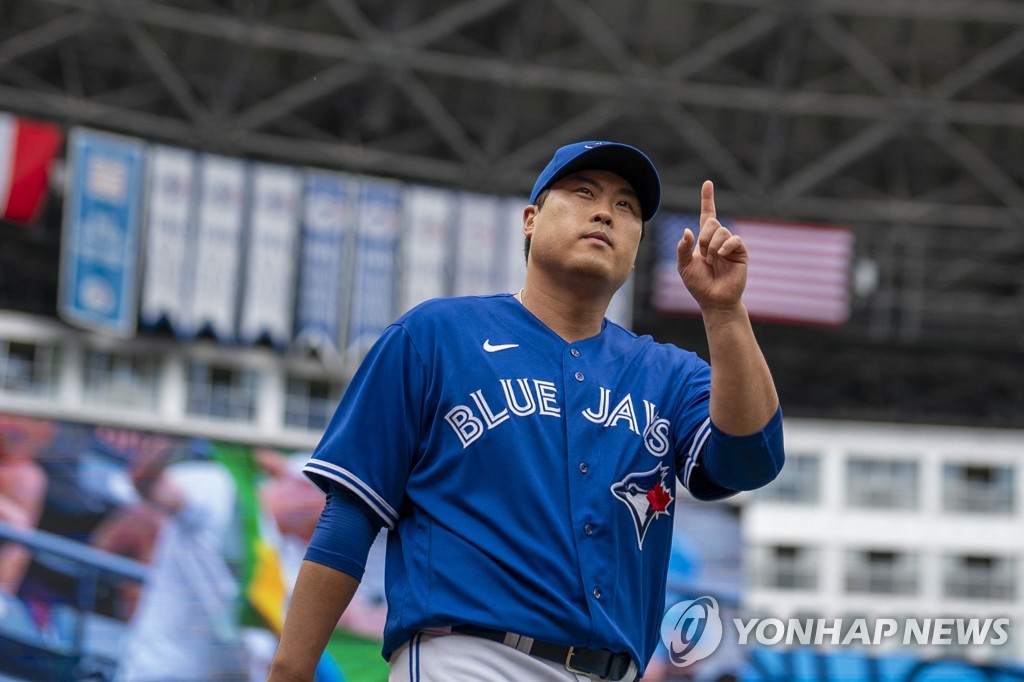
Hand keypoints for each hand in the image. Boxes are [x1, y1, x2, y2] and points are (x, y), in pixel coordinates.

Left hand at [676, 180, 747, 310]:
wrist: (714, 300)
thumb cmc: (699, 284)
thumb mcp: (684, 266)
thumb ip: (683, 248)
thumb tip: (688, 230)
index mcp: (705, 239)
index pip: (707, 214)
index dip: (708, 199)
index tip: (708, 183)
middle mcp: (719, 239)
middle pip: (712, 222)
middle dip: (703, 238)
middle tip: (704, 256)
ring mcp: (730, 245)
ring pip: (721, 230)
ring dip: (712, 246)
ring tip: (712, 261)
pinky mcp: (741, 252)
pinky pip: (734, 239)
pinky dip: (725, 245)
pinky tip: (721, 255)